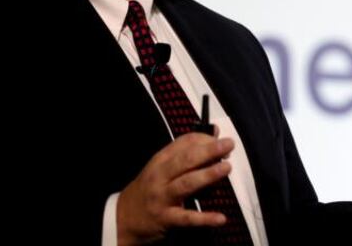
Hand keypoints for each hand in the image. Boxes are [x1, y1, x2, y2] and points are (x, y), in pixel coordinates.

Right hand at [117, 131, 233, 245]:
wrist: (123, 217)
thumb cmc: (149, 187)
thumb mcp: (162, 166)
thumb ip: (188, 151)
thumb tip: (215, 133)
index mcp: (160, 160)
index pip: (183, 143)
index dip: (204, 139)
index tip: (221, 139)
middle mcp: (160, 177)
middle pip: (185, 160)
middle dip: (208, 151)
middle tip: (228, 145)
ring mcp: (162, 198)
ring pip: (186, 184)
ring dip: (207, 175)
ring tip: (226, 168)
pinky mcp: (166, 219)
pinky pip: (187, 218)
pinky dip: (204, 218)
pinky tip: (220, 218)